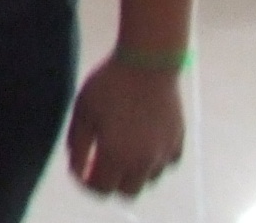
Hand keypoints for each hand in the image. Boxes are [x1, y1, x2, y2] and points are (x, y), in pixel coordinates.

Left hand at [67, 56, 185, 196]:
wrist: (148, 64)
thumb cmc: (109, 85)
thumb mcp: (82, 112)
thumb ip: (77, 146)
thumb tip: (76, 171)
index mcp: (117, 156)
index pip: (101, 188)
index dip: (86, 183)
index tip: (79, 170)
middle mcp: (144, 162)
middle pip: (127, 191)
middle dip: (111, 183)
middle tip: (98, 163)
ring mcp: (164, 154)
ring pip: (148, 179)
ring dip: (132, 172)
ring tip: (120, 148)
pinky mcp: (178, 143)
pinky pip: (164, 163)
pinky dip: (152, 160)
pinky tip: (141, 141)